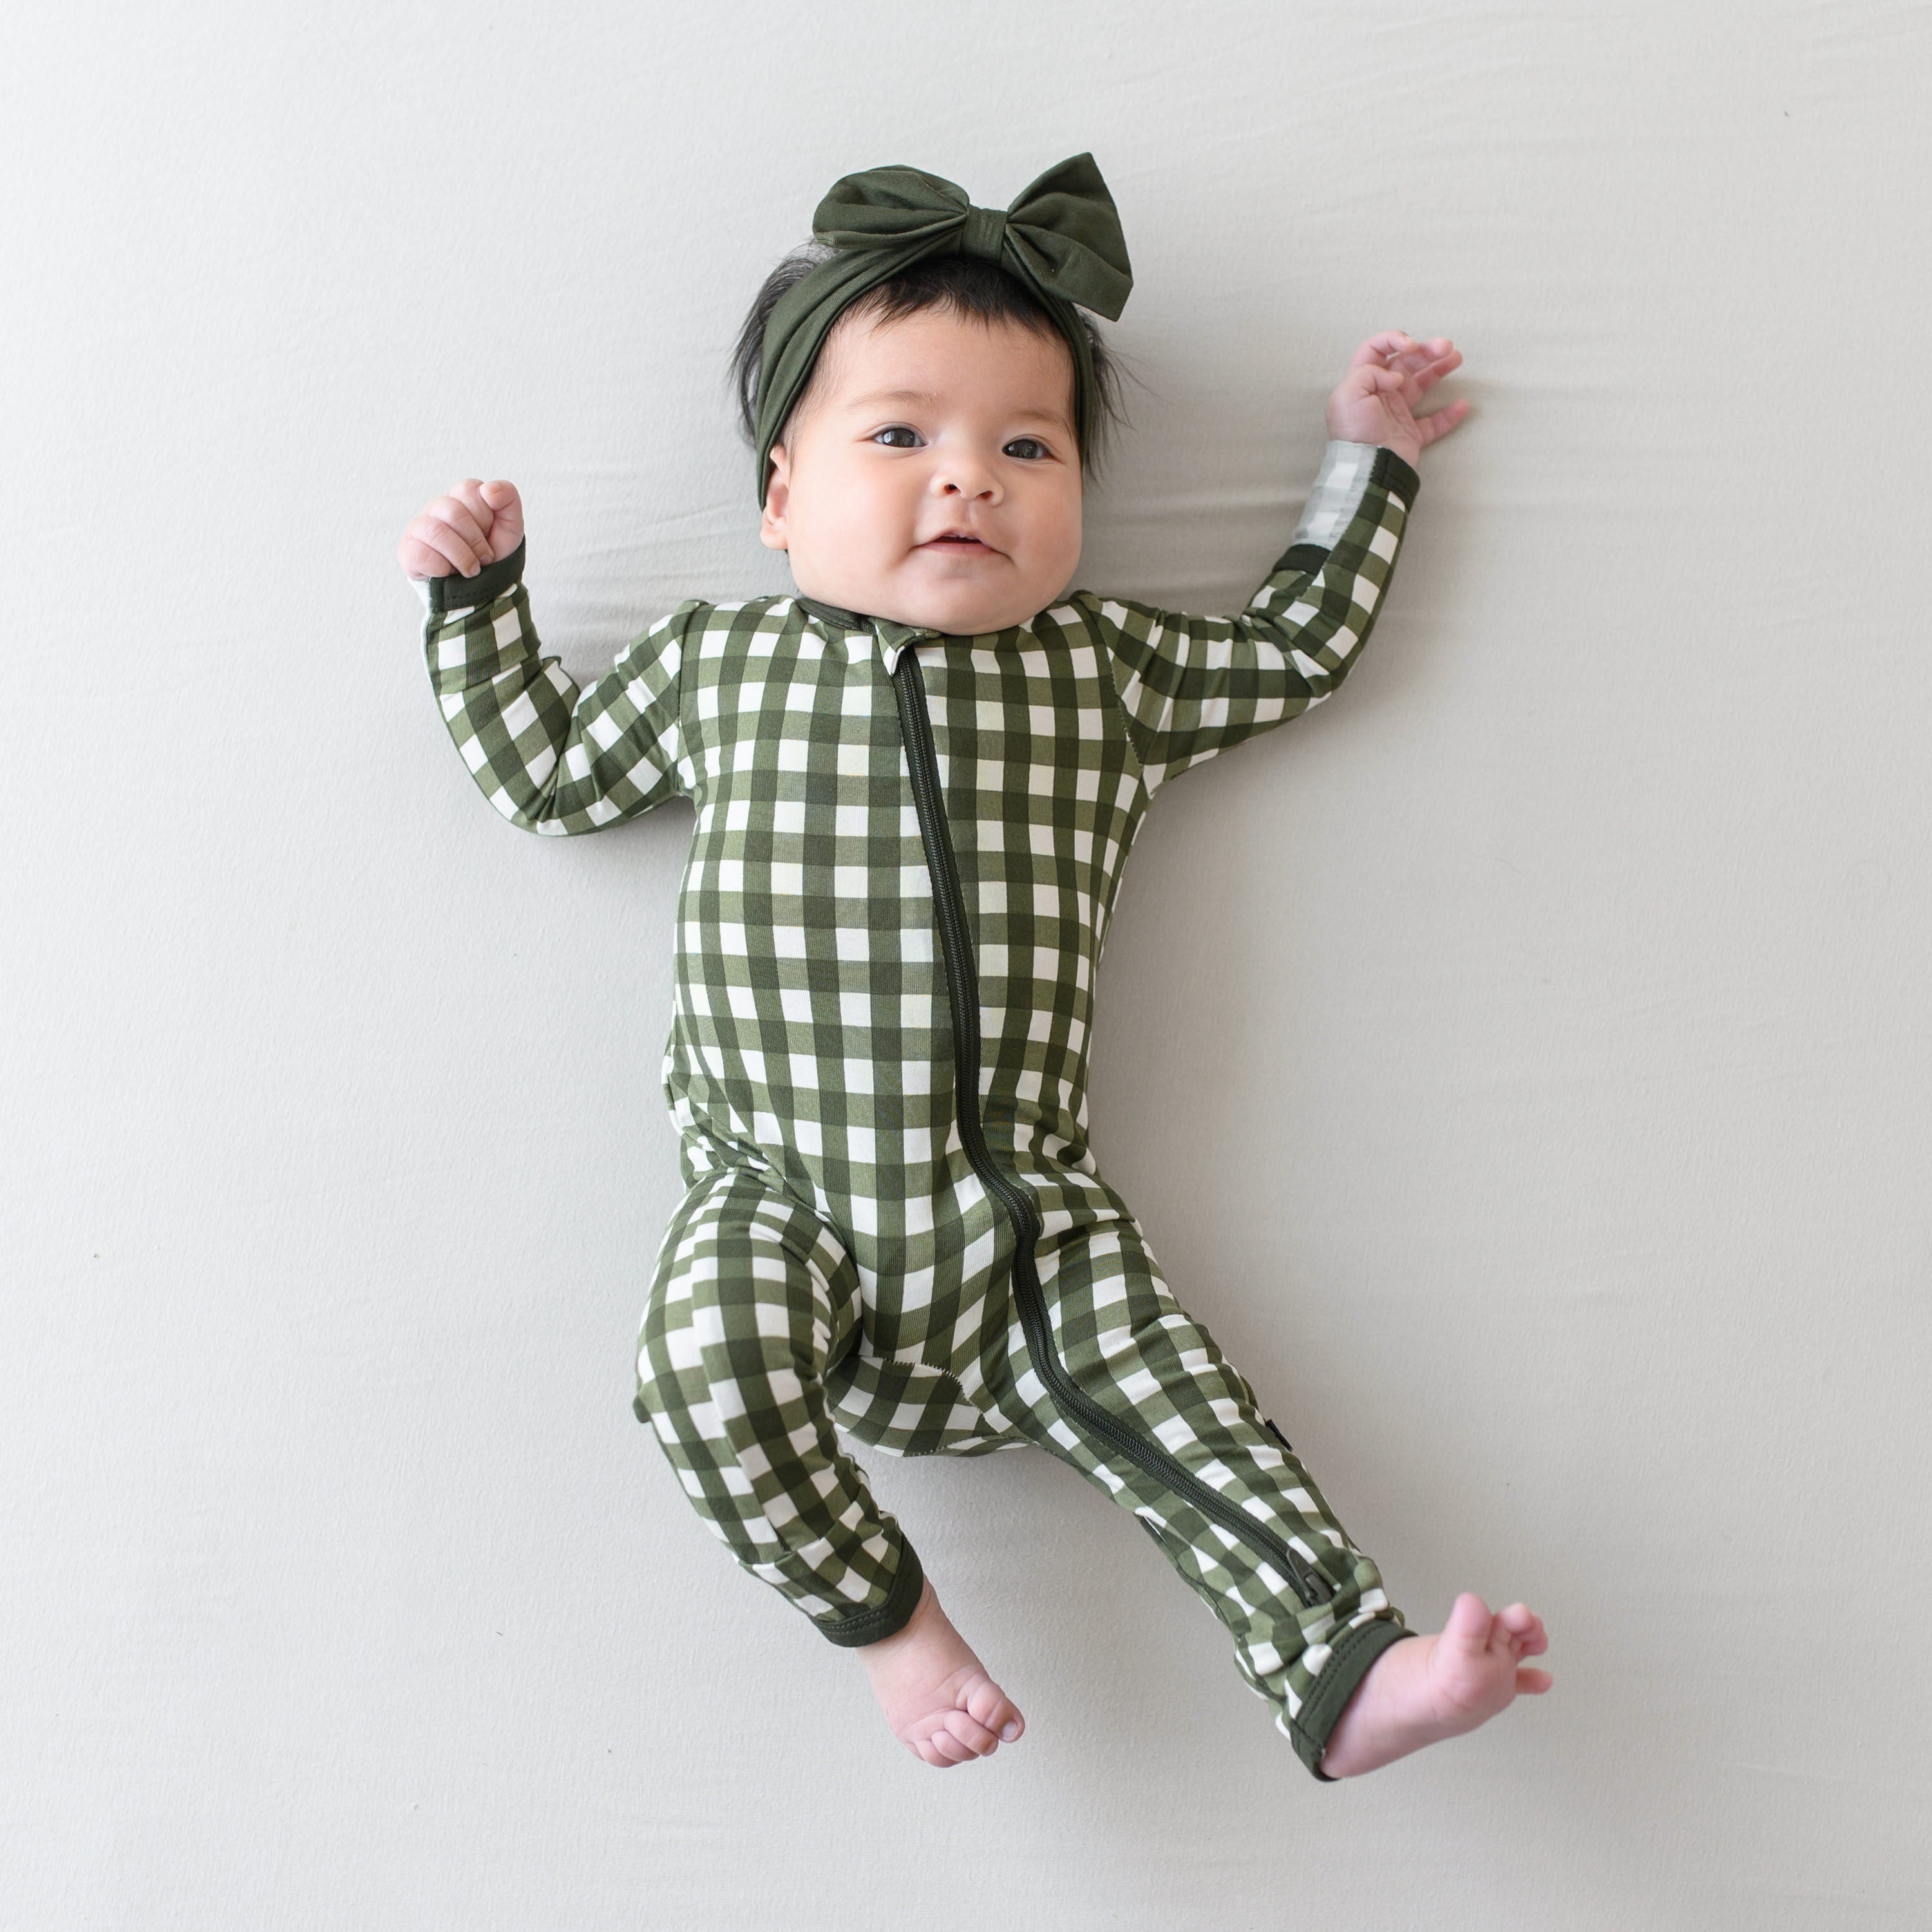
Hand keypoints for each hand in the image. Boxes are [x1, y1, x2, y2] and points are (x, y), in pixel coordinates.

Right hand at [397, 478, 523, 579]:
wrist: (484, 587)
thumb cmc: (493, 552)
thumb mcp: (511, 526)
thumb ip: (508, 498)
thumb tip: (489, 490)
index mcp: (460, 498)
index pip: (469, 490)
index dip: (485, 516)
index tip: (490, 532)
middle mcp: (437, 508)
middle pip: (453, 511)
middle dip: (476, 541)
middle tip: (485, 558)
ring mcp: (419, 528)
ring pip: (435, 531)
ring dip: (462, 556)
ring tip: (472, 569)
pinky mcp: (408, 551)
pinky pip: (420, 554)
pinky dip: (442, 568)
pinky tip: (449, 573)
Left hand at [1326, 333, 1466, 467]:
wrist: (1367, 468)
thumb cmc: (1354, 432)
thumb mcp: (1348, 395)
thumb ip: (1368, 373)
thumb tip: (1395, 375)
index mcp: (1362, 383)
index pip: (1376, 350)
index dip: (1393, 340)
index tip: (1410, 346)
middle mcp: (1379, 395)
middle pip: (1404, 364)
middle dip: (1426, 351)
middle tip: (1446, 346)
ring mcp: (1396, 414)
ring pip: (1421, 385)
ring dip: (1439, 369)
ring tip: (1456, 357)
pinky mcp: (1410, 435)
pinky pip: (1433, 423)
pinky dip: (1449, 415)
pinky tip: (1462, 405)